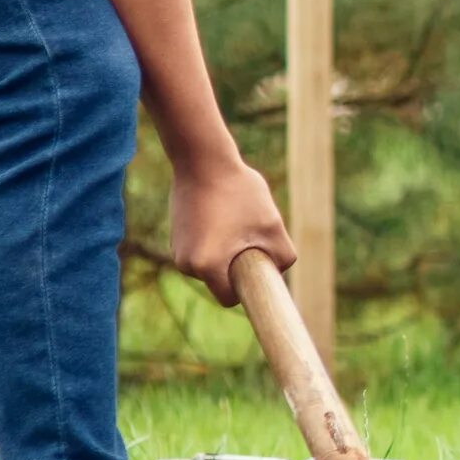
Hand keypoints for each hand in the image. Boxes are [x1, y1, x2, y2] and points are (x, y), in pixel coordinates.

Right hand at [171, 154, 297, 308]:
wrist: (203, 160)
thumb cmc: (240, 192)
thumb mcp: (272, 226)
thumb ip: (283, 258)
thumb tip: (278, 274)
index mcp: (205, 267)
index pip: (229, 298)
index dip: (247, 292)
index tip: (261, 285)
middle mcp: (185, 264)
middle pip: (221, 281)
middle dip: (240, 266)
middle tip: (253, 236)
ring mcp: (177, 250)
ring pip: (213, 264)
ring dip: (229, 251)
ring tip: (236, 220)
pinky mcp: (176, 237)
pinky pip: (204, 250)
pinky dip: (217, 240)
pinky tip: (223, 213)